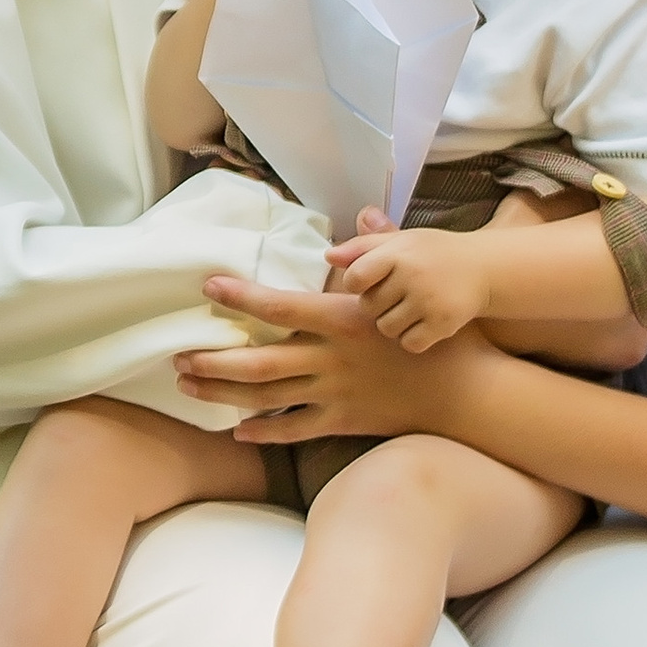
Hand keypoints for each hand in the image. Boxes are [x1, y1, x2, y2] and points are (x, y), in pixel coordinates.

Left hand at [179, 276, 473, 439]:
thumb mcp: (412, 285)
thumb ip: (381, 248)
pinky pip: (294, 431)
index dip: (240, 296)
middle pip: (257, 362)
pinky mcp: (344, 421)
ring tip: (188, 385)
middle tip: (178, 355)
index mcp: (343, 320)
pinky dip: (263, 432)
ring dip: (222, 393)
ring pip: (265, 398)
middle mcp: (331, 359)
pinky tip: (237, 430)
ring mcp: (335, 394)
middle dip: (211, 360)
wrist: (468, 392)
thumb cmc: (441, 333)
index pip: (280, 306)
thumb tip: (364, 213)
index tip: (209, 286)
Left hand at [324, 217, 494, 351]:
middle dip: (377, 305)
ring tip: (410, 310)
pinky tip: (423, 325)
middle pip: (368, 307)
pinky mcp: (443, 324)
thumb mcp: (402, 241)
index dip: (358, 284)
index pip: (355, 278)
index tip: (370, 283)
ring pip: (386, 328)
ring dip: (393, 323)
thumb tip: (328, 256)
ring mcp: (429, 301)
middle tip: (396, 297)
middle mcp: (413, 275)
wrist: (485, 268)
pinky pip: (409, 343)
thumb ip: (364, 247)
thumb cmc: (434, 254)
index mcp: (398, 252)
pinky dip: (413, 339)